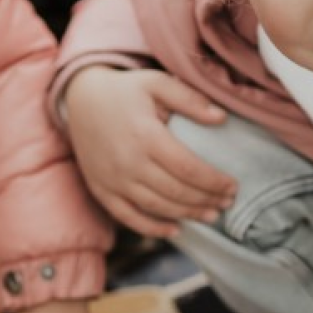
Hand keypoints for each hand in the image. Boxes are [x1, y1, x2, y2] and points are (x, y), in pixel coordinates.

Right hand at [62, 66, 235, 236]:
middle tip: (228, 202)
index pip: (189, 169)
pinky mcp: (101, 190)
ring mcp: (113, 180)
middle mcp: (128, 163)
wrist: (79, 99)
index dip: (214, 182)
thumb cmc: (124, 90)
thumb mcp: (157, 82)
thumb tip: (221, 119)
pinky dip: (153, 228)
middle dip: (207, 200)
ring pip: (158, 207)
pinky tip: (175, 230)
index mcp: (145, 136)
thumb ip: (190, 99)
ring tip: (211, 215)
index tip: (233, 185)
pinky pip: (129, 218)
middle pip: (177, 192)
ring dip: (188, 215)